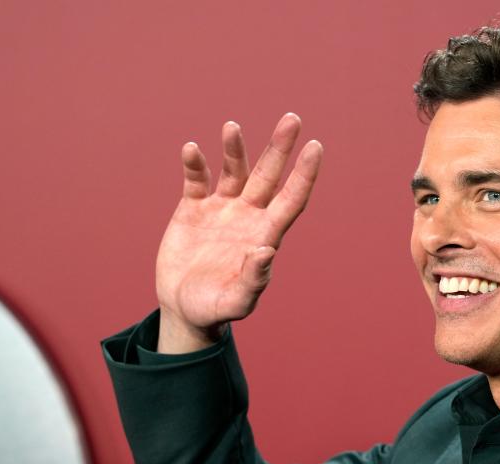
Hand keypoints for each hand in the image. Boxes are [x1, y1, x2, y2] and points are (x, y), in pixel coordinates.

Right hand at [155, 114, 322, 352]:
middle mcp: (247, 215)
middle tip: (292, 118)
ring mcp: (221, 209)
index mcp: (264, 234)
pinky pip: (197, 180)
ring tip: (232, 127)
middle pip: (268, 175)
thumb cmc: (216, 309)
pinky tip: (191, 150)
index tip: (315, 146)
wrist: (183, 307)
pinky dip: (195, 164)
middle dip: (280, 148)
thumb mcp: (236, 302)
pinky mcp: (192, 208)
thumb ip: (253, 280)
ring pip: (233, 171)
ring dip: (234, 149)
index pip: (291, 198)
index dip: (305, 174)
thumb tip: (266, 251)